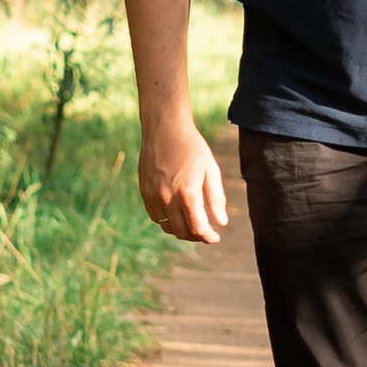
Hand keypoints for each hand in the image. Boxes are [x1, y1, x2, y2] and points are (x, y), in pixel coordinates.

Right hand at [140, 119, 228, 243]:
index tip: (215, 238)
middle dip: (196, 236)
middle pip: (182, 231)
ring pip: (167, 227)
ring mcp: (153, 196)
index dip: (209, 237)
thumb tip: (222, 223)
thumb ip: (216, 198)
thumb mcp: (210, 170)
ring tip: (193, 225)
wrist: (165, 128)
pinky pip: (156, 217)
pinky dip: (167, 221)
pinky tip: (177, 214)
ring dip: (181, 231)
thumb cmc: (192, 147)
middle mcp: (168, 198)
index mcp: (188, 193)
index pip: (198, 228)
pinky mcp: (144, 192)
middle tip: (206, 233)